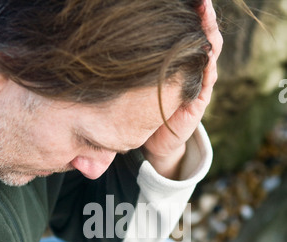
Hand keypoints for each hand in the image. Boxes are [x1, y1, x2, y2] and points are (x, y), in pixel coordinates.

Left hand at [143, 0, 222, 178]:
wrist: (155, 142)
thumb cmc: (146, 108)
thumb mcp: (144, 81)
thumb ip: (142, 63)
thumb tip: (116, 35)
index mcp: (180, 61)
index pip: (188, 32)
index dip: (190, 14)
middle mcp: (193, 68)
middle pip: (203, 36)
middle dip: (204, 16)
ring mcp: (199, 83)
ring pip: (210, 52)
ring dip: (210, 32)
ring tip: (207, 12)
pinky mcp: (200, 100)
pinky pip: (208, 78)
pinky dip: (209, 62)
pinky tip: (207, 48)